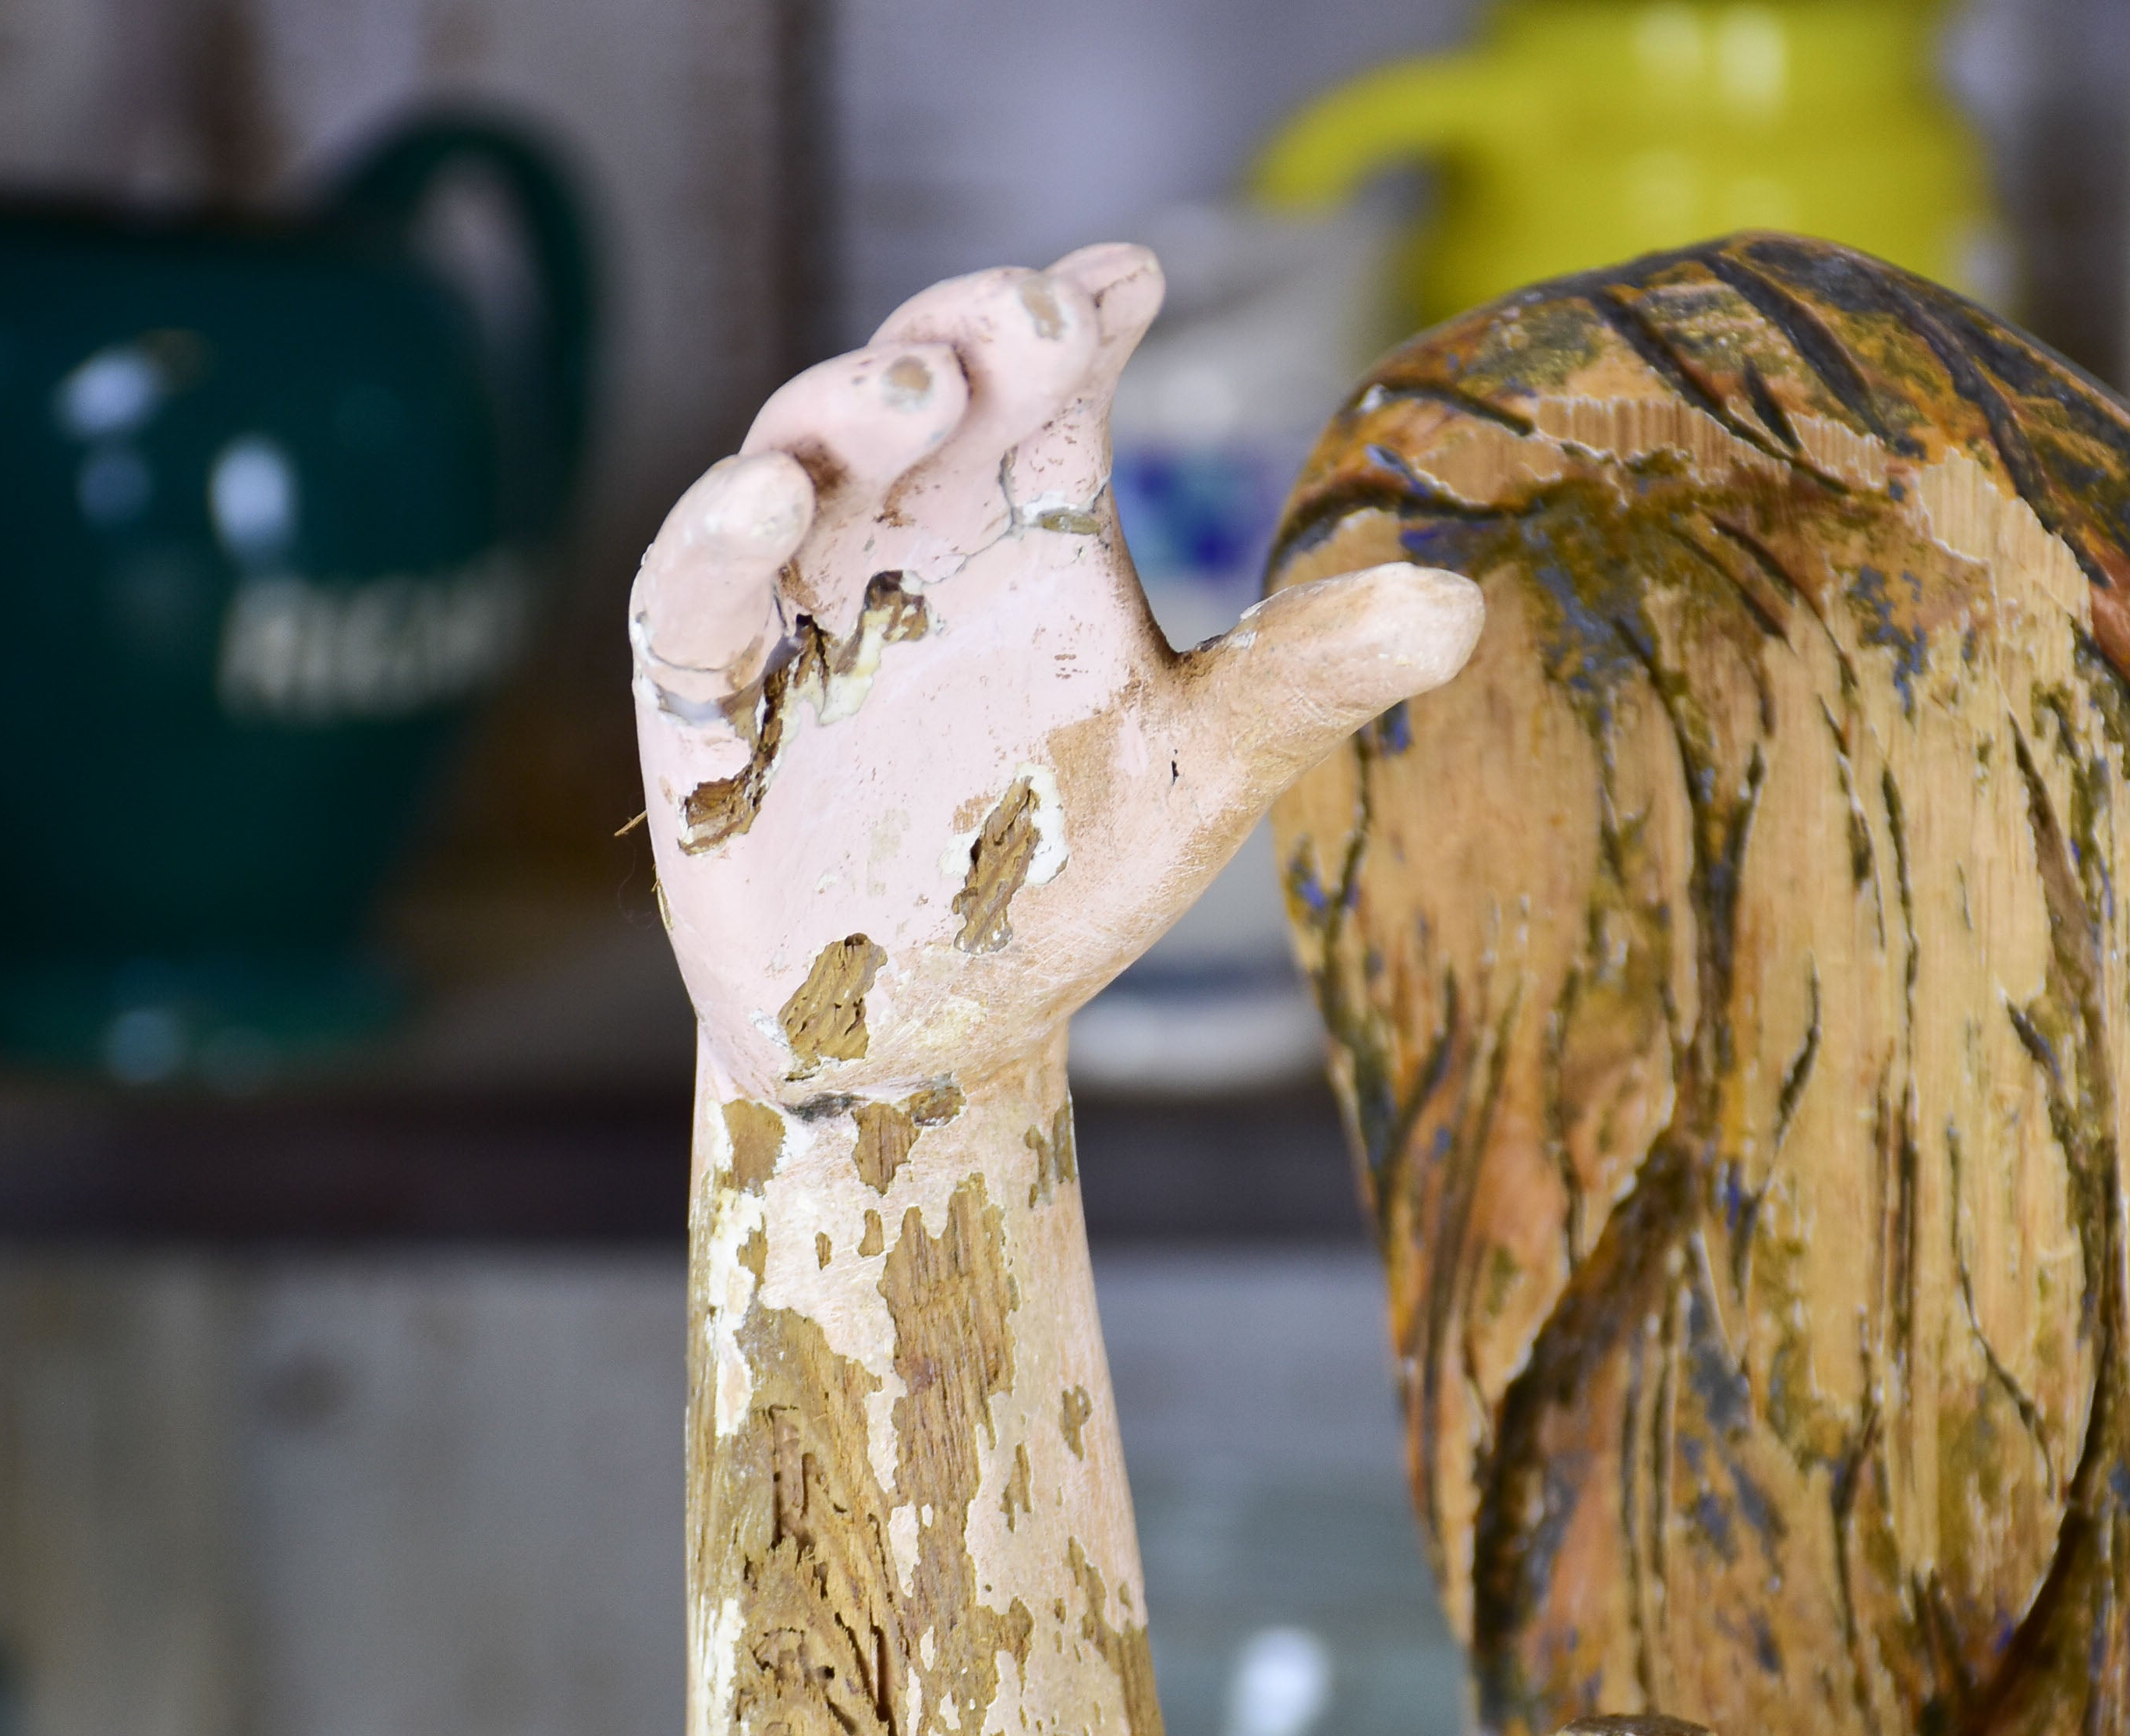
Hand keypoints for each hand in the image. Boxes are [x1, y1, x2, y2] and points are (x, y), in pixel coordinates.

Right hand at [633, 247, 1482, 1102]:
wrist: (931, 1037)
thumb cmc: (1056, 876)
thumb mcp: (1200, 769)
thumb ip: (1304, 676)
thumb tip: (1462, 603)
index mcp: (1026, 520)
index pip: (1047, 373)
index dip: (1077, 311)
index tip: (1132, 284)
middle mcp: (909, 532)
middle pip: (916, 376)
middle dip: (959, 328)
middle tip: (1029, 314)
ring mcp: (797, 608)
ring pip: (792, 454)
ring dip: (839, 410)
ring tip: (909, 391)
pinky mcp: (705, 701)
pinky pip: (688, 598)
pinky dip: (715, 540)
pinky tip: (772, 501)